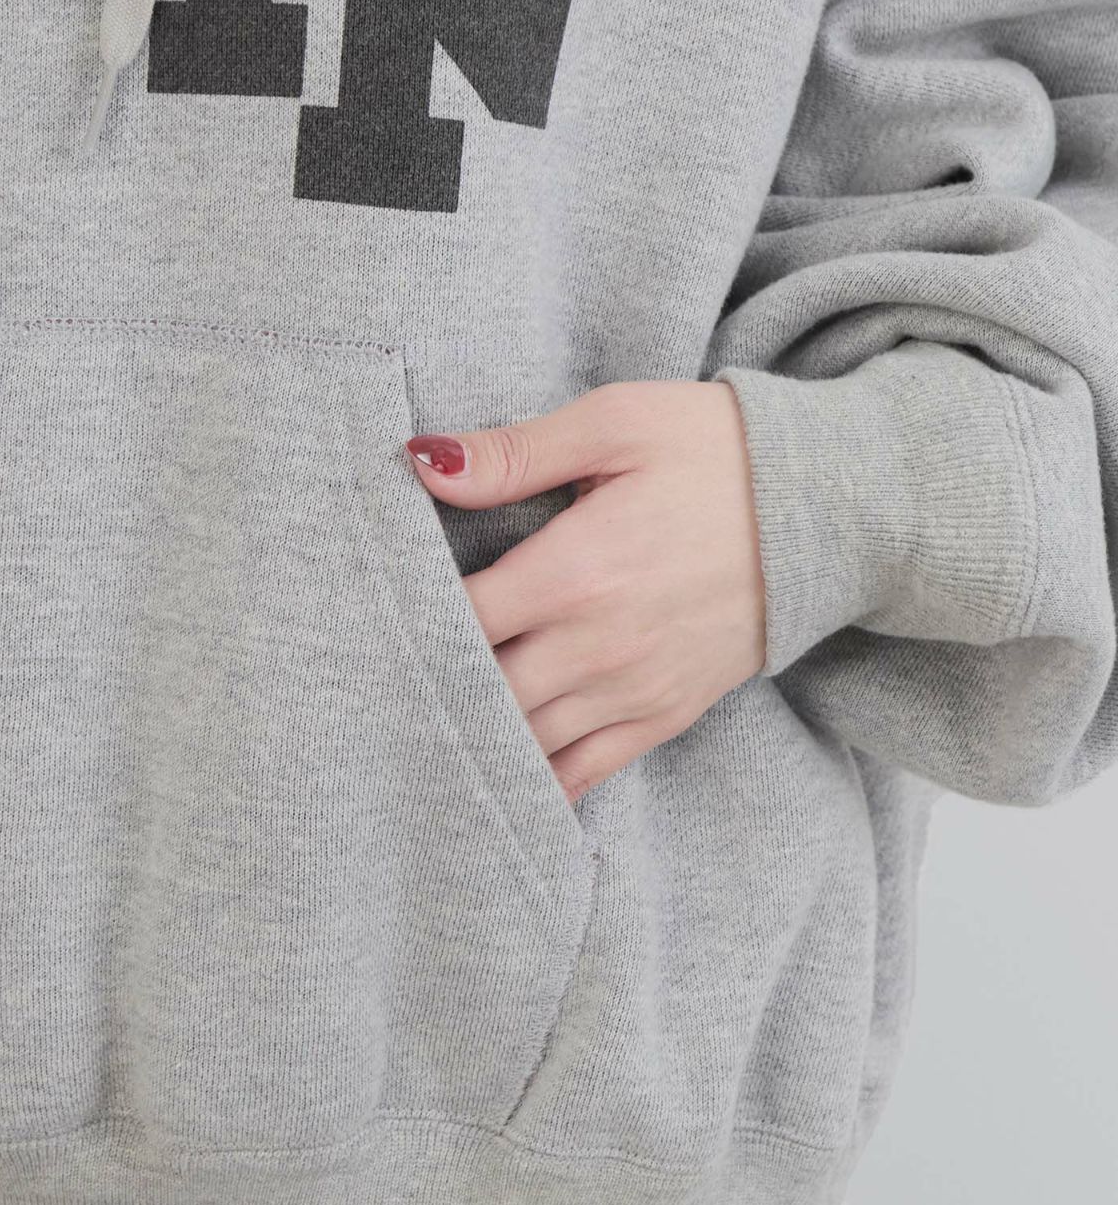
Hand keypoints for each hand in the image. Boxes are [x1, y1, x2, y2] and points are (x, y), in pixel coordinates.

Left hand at [405, 380, 766, 803]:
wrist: (828, 509)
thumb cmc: (717, 453)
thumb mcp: (616, 423)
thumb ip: (514, 453)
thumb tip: (422, 463)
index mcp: (571, 572)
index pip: (456, 618)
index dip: (405, 620)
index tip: (376, 613)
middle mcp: (594, 646)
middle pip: (478, 692)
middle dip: (428, 687)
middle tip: (382, 682)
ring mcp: (631, 690)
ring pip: (522, 741)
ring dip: (472, 736)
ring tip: (424, 726)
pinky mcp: (664, 714)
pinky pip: (584, 772)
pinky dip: (537, 781)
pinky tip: (498, 778)